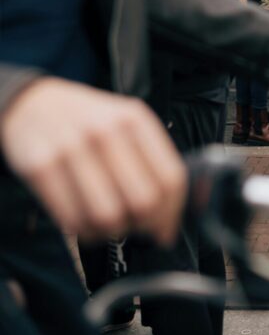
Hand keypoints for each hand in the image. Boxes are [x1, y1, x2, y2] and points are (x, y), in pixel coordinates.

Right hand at [0, 78, 186, 243]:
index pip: (170, 177)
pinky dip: (84, 231)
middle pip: (144, 201)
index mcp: (134, 118)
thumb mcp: (124, 122)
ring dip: (112, 232)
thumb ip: (150, 159)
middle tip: (136, 227)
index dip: (171, 213)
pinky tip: (85, 222)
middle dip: (145, 225)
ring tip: (108, 224)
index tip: (165, 229)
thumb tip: (169, 214)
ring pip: (108, 216)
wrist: (32, 103)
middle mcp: (105, 130)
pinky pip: (72, 219)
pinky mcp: (41, 167)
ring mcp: (72, 148)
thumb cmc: (86, 120)